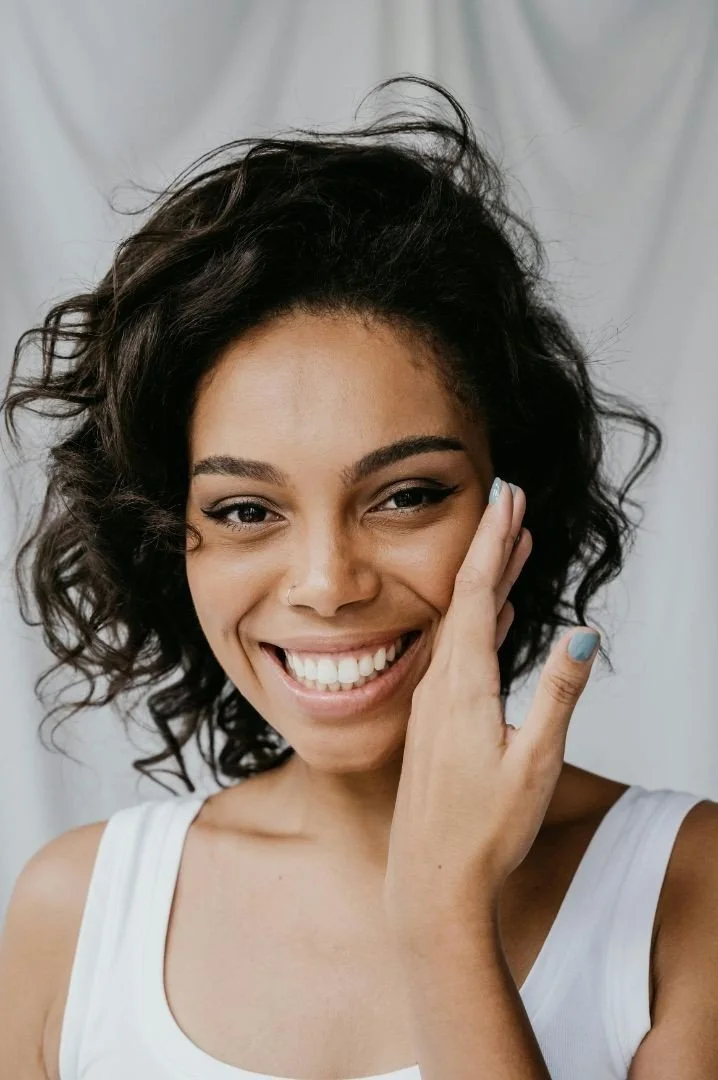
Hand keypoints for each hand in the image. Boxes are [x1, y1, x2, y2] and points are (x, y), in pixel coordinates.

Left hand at [383, 478, 600, 932]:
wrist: (429, 881)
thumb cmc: (484, 831)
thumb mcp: (534, 763)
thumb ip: (558, 695)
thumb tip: (582, 633)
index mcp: (463, 686)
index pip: (478, 593)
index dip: (494, 541)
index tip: (507, 496)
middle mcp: (440, 684)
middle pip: (466, 598)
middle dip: (490, 546)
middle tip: (510, 502)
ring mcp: (434, 702)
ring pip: (462, 623)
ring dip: (488, 582)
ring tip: (514, 547)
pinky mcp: (435, 720)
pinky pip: (457, 652)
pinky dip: (480, 622)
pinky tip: (499, 617)